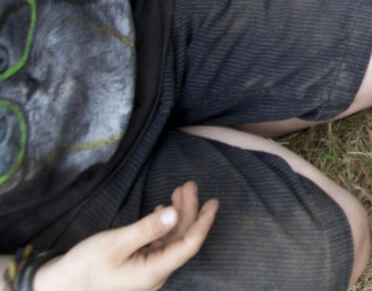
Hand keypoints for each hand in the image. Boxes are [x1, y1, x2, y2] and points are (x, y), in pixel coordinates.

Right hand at [33, 182, 217, 290]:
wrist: (63, 284)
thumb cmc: (86, 266)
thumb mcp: (116, 243)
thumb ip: (147, 229)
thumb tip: (174, 214)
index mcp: (154, 271)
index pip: (188, 246)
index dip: (203, 223)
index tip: (212, 203)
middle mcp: (156, 272)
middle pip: (181, 239)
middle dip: (189, 211)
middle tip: (189, 185)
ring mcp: (149, 269)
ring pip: (171, 239)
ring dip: (177, 215)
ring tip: (180, 191)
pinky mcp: (140, 264)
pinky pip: (159, 243)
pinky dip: (164, 225)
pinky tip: (163, 210)